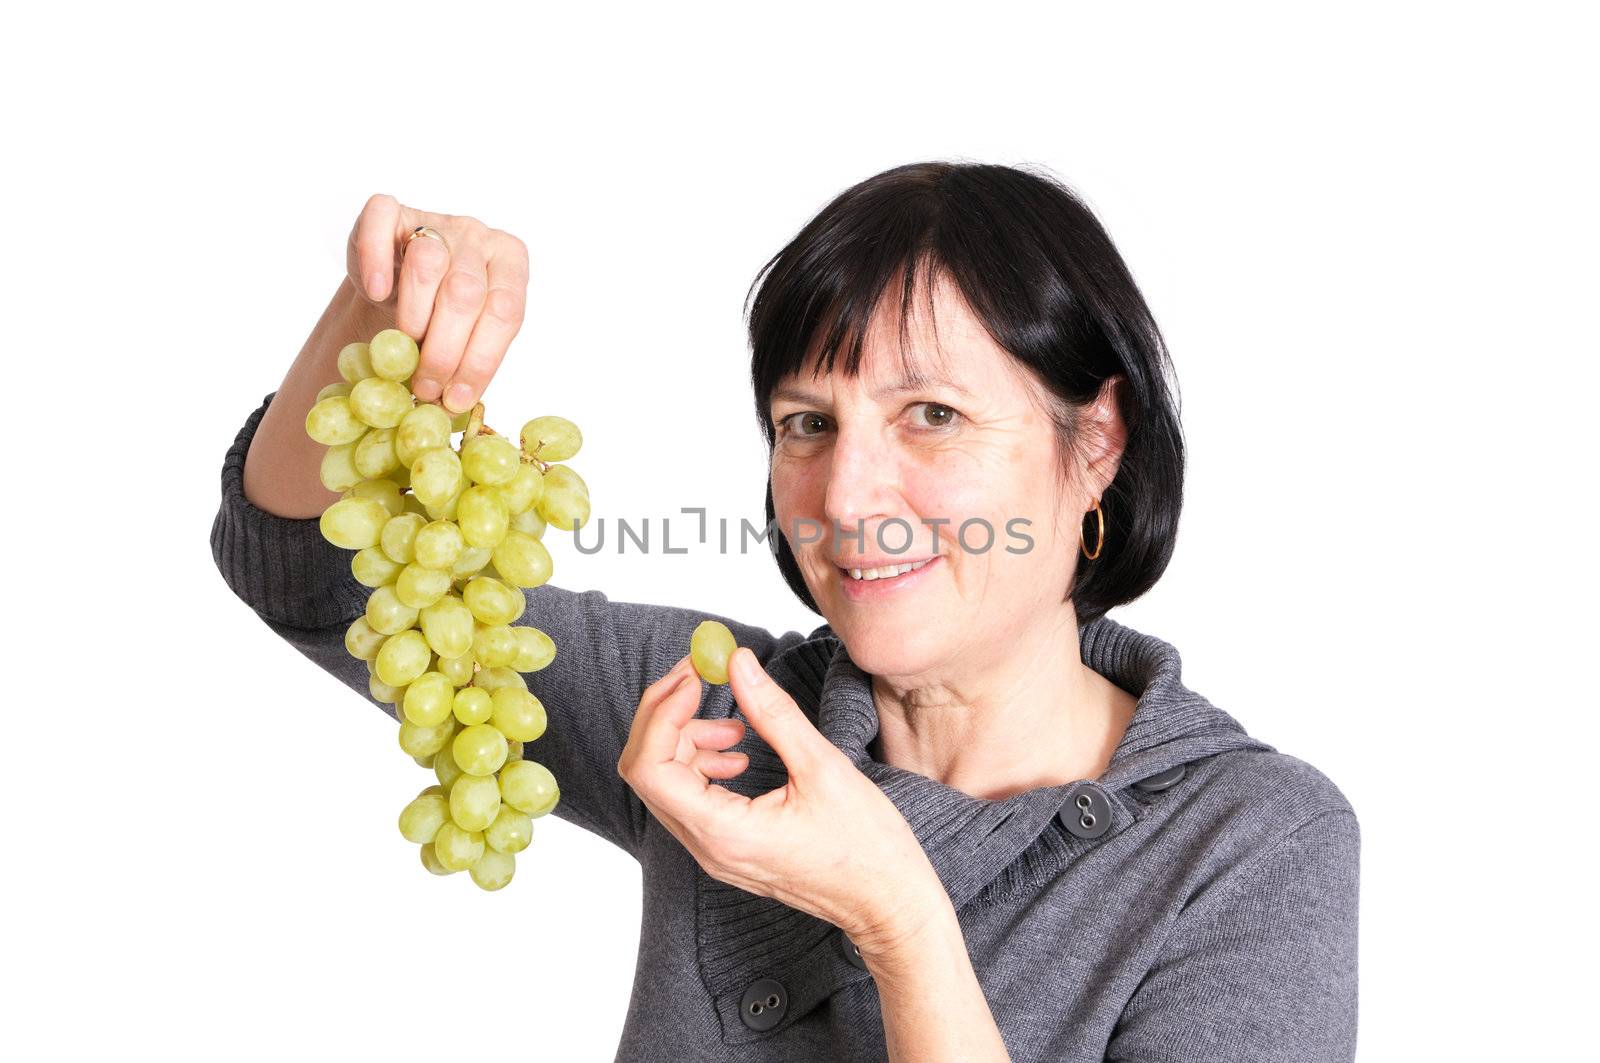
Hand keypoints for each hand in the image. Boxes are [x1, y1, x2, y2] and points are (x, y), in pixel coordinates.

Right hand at [345, 193, 529, 413]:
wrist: (398, 282)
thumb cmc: (441, 316)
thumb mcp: (467, 334)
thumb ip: (469, 359)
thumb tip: (455, 405)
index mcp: (511, 264)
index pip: (506, 313)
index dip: (480, 361)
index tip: (456, 399)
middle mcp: (479, 237)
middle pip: (466, 294)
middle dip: (443, 351)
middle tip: (424, 389)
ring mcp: (437, 219)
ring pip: (428, 263)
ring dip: (413, 318)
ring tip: (402, 353)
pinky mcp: (392, 211)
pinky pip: (382, 224)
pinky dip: (376, 260)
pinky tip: (376, 292)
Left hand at [616, 647, 946, 948]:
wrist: (887, 903)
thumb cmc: (866, 846)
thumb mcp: (822, 767)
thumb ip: (773, 712)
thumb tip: (736, 661)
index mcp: (724, 833)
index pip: (650, 769)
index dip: (662, 713)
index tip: (694, 674)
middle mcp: (707, 848)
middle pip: (646, 772)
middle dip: (665, 714)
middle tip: (699, 674)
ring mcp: (714, 853)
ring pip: (665, 784)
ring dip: (685, 738)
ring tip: (734, 723)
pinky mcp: (727, 849)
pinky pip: (689, 799)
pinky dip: (700, 763)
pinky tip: (739, 751)